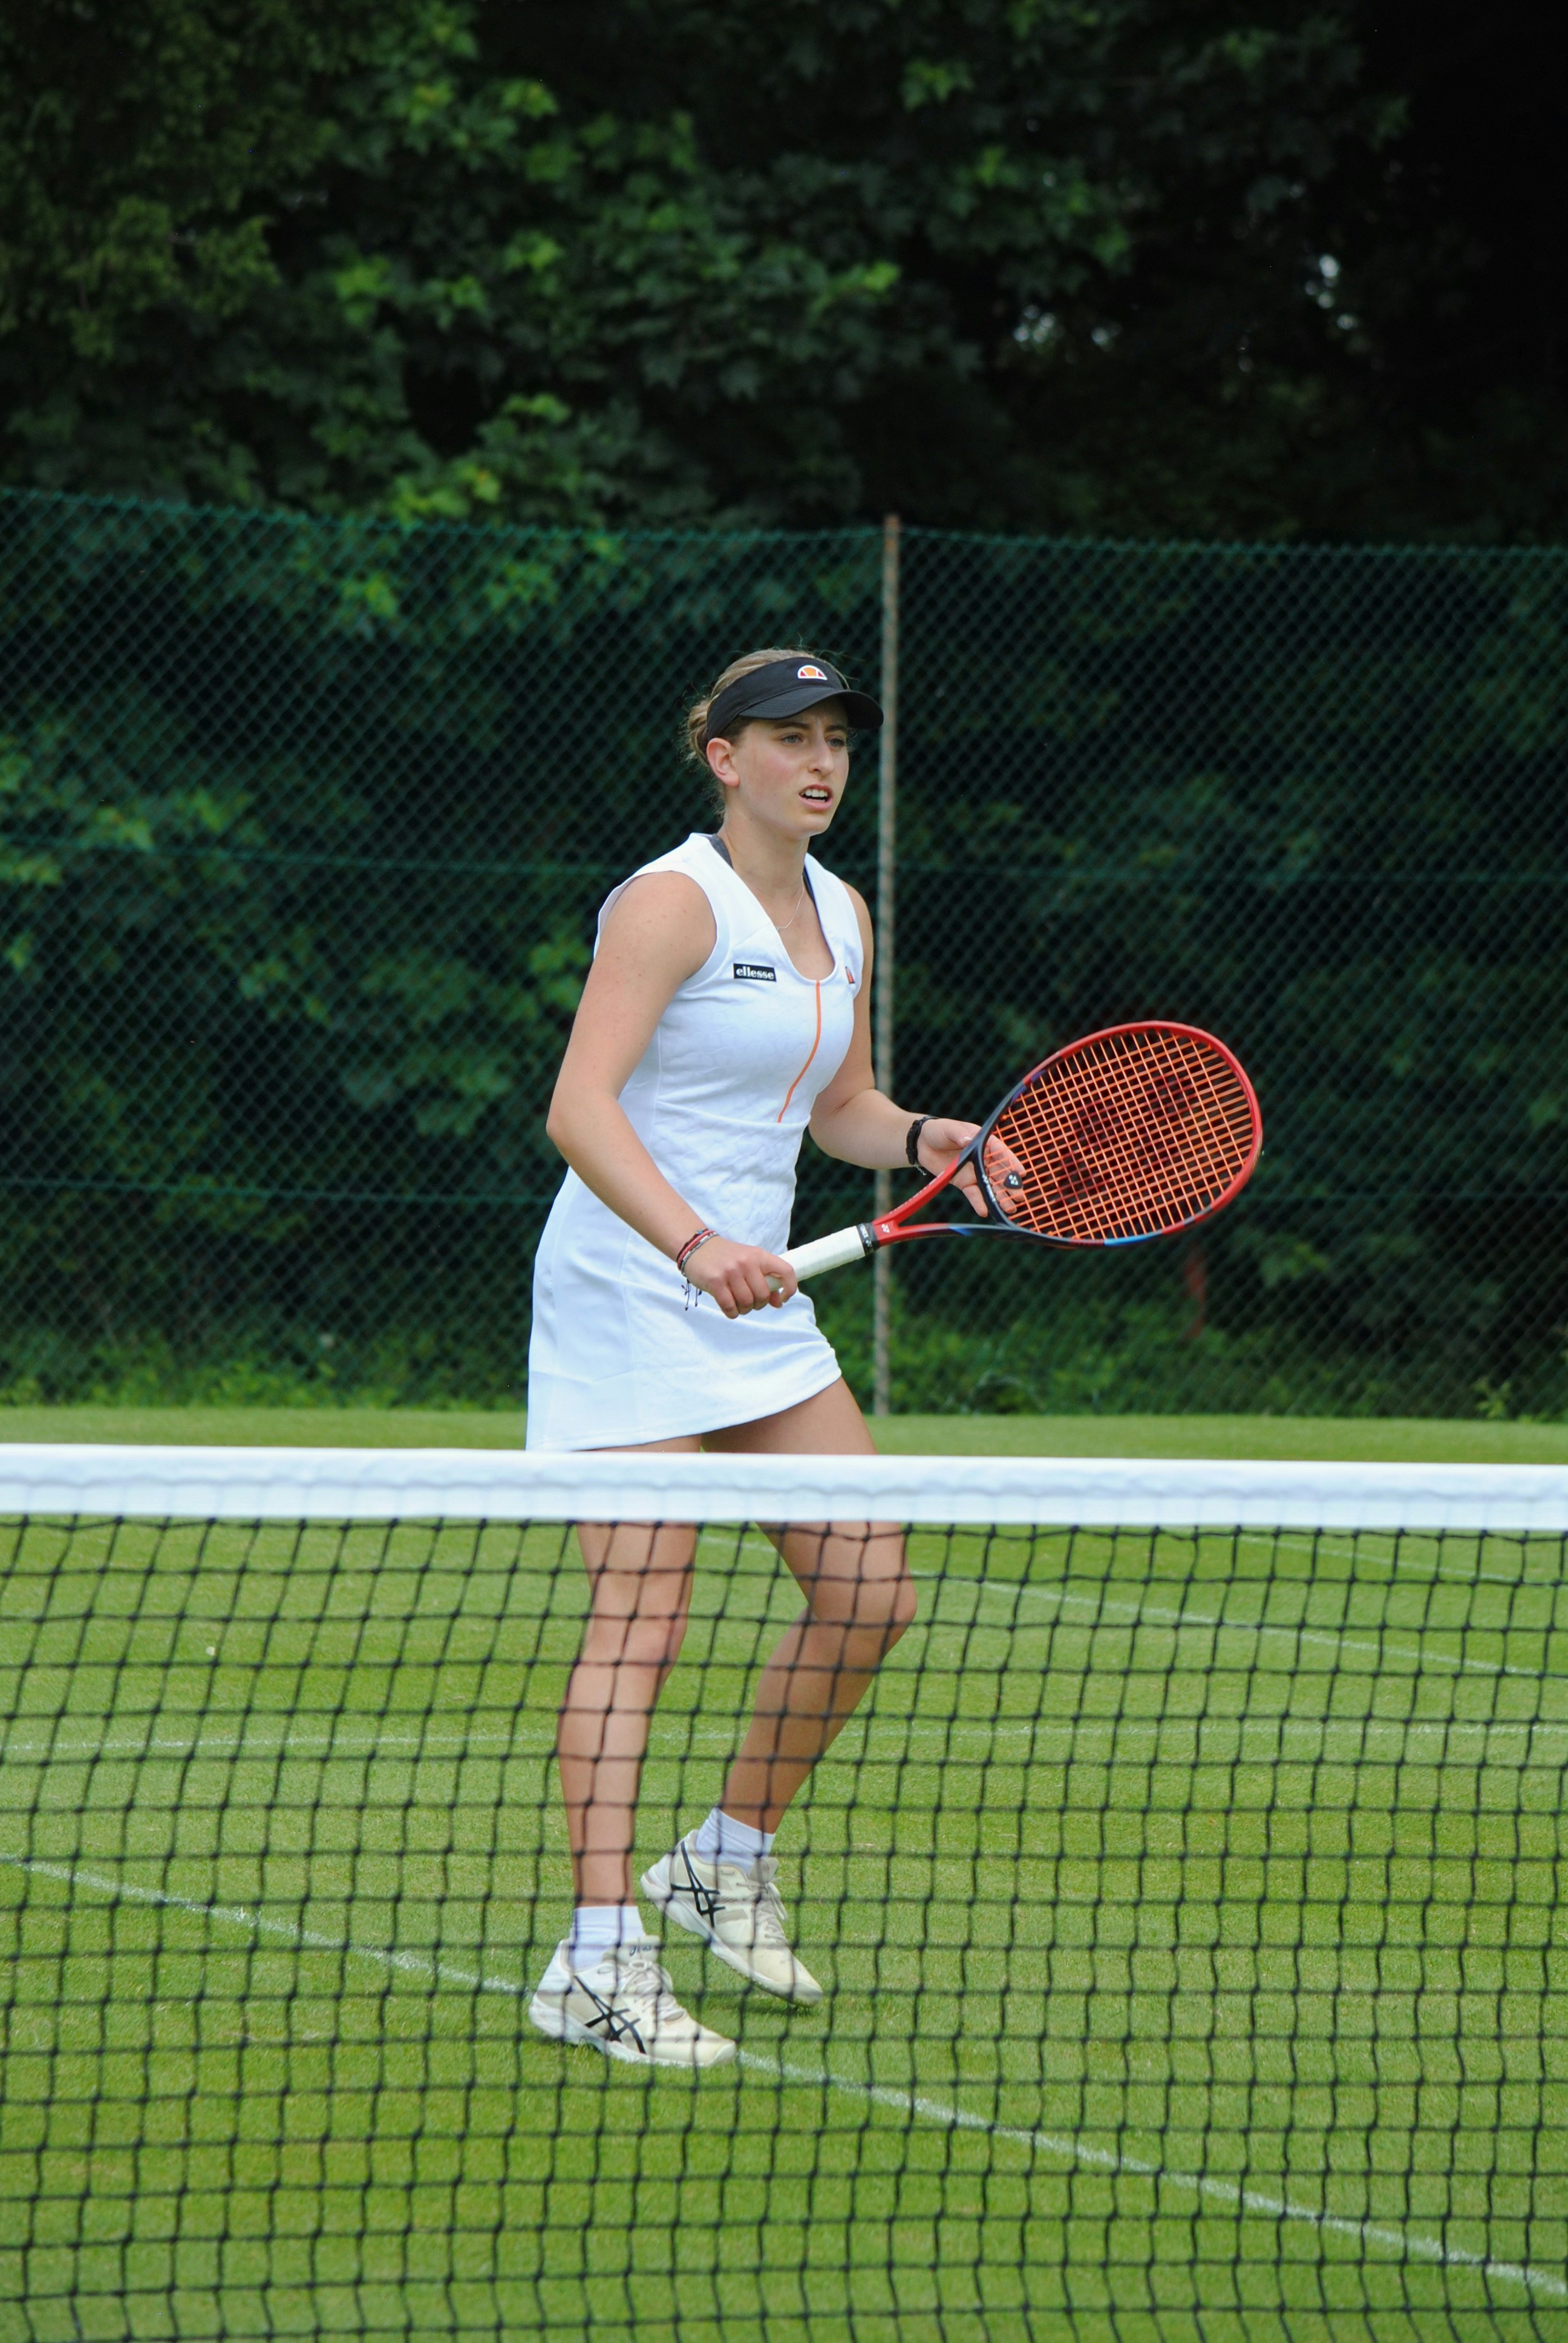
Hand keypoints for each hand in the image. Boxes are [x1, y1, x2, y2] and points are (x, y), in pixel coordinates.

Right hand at [684, 1236, 796, 1316]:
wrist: (697, 1246)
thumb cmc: (727, 1258)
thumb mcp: (749, 1262)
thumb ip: (764, 1281)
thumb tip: (779, 1303)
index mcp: (759, 1255)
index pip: (786, 1271)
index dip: (790, 1288)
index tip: (783, 1298)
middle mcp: (747, 1262)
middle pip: (763, 1295)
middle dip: (759, 1304)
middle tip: (751, 1302)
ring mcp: (731, 1271)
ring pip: (747, 1303)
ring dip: (744, 1309)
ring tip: (739, 1305)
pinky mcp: (715, 1281)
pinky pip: (730, 1307)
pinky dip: (732, 1313)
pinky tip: (730, 1308)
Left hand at [913, 1118, 1027, 1219]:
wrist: (922, 1143)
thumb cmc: (940, 1131)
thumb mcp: (950, 1128)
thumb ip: (960, 1134)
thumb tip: (967, 1141)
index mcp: (985, 1143)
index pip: (1001, 1152)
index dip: (1011, 1162)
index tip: (1021, 1173)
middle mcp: (983, 1159)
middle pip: (1000, 1173)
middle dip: (1010, 1185)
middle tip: (1019, 1196)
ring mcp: (975, 1172)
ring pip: (990, 1185)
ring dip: (1000, 1197)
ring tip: (1010, 1208)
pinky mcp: (964, 1182)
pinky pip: (973, 1194)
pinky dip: (979, 1202)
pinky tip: (985, 1211)